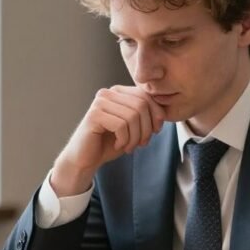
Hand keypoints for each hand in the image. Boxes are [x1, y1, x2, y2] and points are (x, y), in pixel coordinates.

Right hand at [50, 86, 165, 195]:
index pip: (146, 96)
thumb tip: (163, 113)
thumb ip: (145, 116)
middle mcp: (108, 93)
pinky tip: (118, 145)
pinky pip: (121, 125)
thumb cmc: (110, 142)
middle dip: (147, 128)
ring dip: (135, 137)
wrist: (86, 158)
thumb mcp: (133, 127)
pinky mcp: (94, 115)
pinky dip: (124, 140)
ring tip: (129, 147)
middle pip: (142, 105)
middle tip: (142, 144)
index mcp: (119, 92)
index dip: (156, 115)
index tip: (155, 132)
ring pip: (133, 116)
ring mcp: (99, 102)